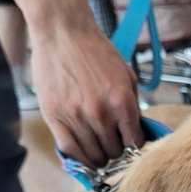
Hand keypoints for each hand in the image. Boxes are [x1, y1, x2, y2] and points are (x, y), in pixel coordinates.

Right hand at [30, 16, 143, 166]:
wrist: (63, 33)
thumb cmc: (96, 51)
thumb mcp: (125, 75)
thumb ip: (133, 104)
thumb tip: (136, 130)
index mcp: (121, 102)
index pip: (134, 142)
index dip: (135, 149)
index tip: (132, 148)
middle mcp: (100, 113)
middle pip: (114, 152)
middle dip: (117, 152)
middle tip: (115, 147)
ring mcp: (76, 117)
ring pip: (93, 155)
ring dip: (100, 157)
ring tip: (101, 152)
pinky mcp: (54, 117)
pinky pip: (70, 150)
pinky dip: (80, 159)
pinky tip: (85, 156)